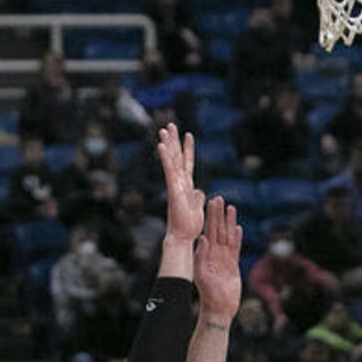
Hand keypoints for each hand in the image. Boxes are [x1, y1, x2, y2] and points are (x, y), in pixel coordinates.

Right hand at [157, 124, 204, 244]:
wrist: (183, 236)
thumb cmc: (189, 225)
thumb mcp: (198, 208)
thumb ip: (198, 198)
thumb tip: (200, 191)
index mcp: (187, 186)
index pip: (188, 164)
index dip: (188, 149)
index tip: (188, 135)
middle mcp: (180, 182)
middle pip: (177, 157)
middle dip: (174, 141)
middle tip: (170, 125)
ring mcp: (175, 185)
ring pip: (172, 161)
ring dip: (168, 144)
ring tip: (164, 129)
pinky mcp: (173, 190)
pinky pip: (169, 171)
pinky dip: (166, 158)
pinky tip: (161, 145)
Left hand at [194, 196, 242, 321]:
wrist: (219, 308)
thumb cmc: (208, 294)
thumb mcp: (201, 274)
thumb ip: (201, 257)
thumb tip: (202, 239)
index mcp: (206, 254)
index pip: (209, 230)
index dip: (210, 217)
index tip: (210, 203)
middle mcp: (215, 253)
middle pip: (218, 229)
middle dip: (219, 214)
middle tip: (220, 198)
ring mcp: (224, 258)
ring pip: (227, 236)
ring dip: (229, 222)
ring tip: (231, 208)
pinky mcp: (233, 265)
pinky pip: (235, 248)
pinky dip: (237, 238)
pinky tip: (238, 228)